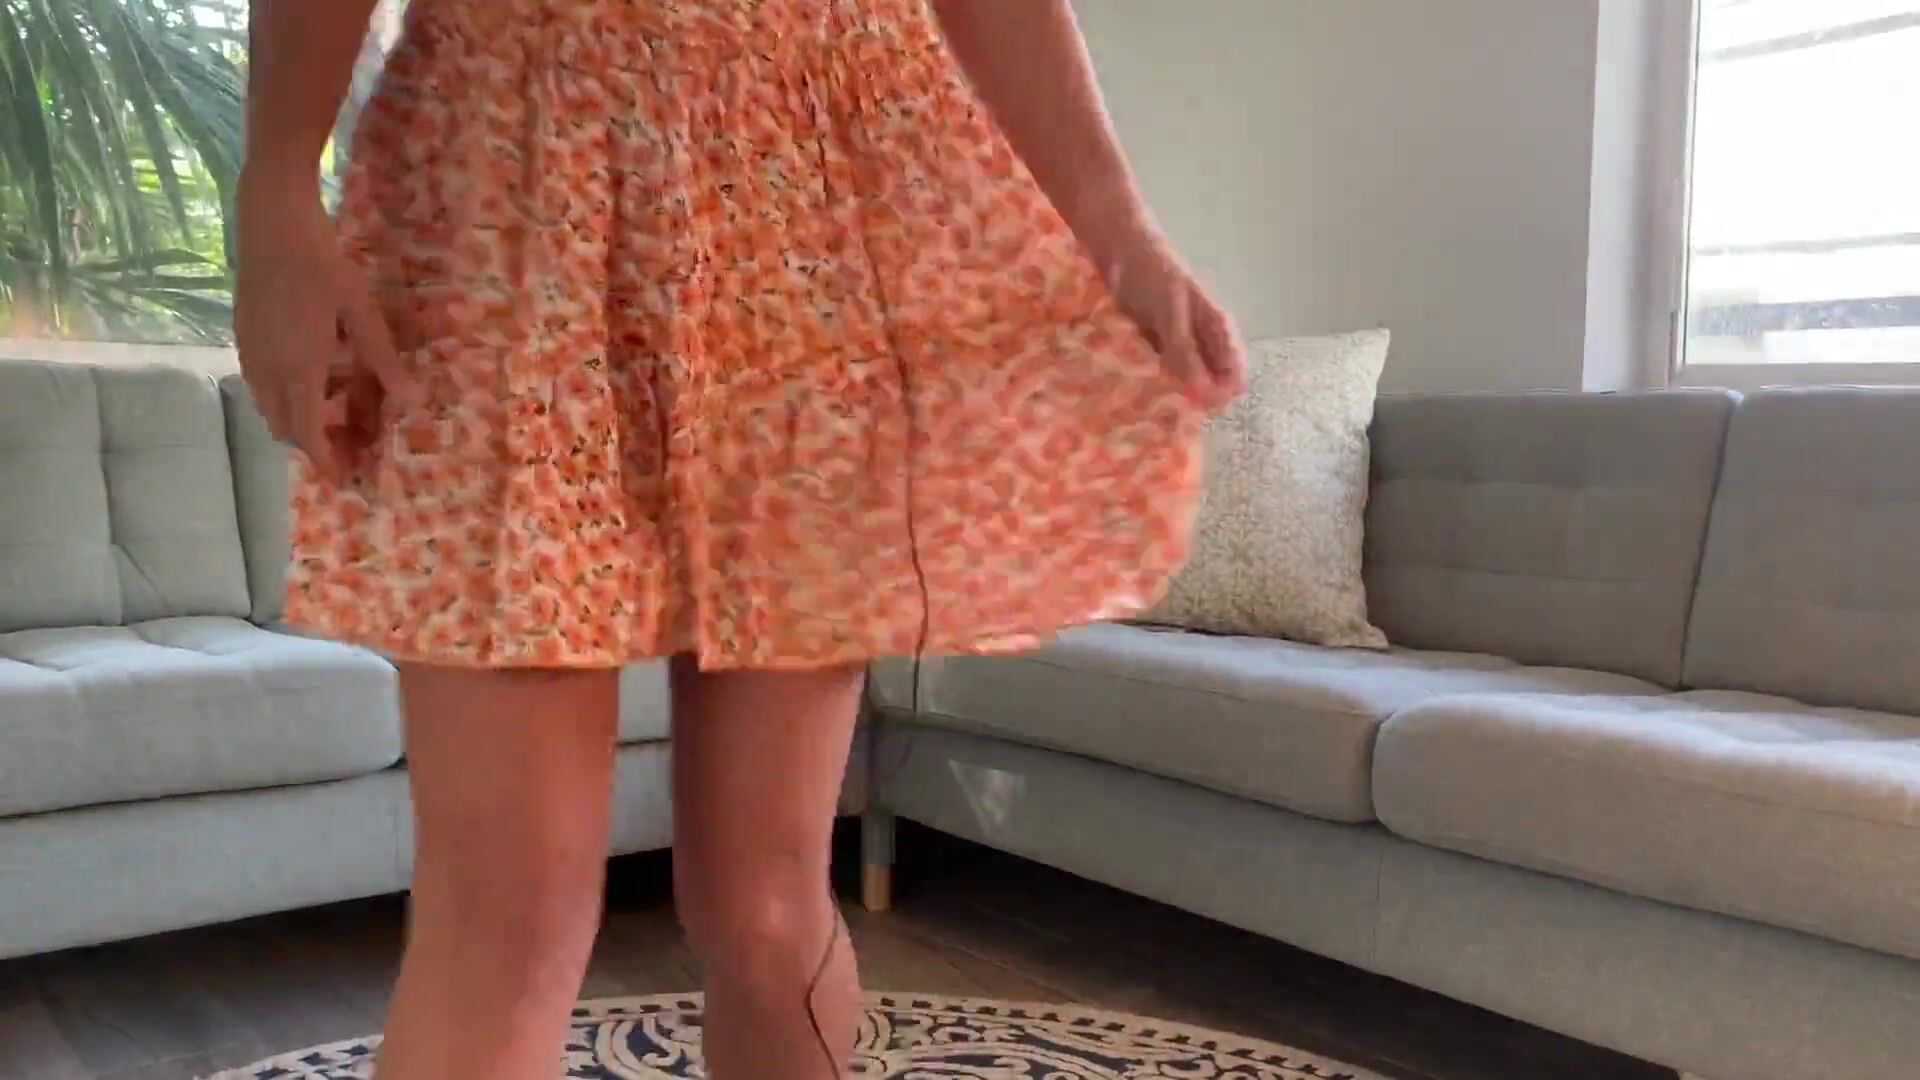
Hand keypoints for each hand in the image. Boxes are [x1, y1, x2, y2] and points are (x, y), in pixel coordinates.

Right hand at [234, 175, 411, 482]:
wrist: (271, 223)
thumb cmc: (322, 263)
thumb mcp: (361, 311)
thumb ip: (381, 357)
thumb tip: (410, 399)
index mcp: (299, 369)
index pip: (307, 433)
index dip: (324, 460)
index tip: (344, 478)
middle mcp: (268, 369)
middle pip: (285, 427)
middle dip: (312, 444)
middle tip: (347, 444)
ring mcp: (249, 353)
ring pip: (269, 406)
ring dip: (296, 418)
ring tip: (332, 410)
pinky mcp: (242, 336)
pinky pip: (260, 383)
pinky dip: (282, 394)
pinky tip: (309, 375)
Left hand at [1094, 224, 1245, 412]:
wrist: (1119, 245)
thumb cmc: (1151, 273)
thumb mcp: (1171, 314)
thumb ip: (1185, 352)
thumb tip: (1205, 394)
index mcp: (1217, 327)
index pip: (1234, 372)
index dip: (1222, 395)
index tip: (1201, 412)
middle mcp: (1202, 336)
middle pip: (1211, 378)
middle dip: (1197, 399)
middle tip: (1174, 420)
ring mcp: (1177, 339)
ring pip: (1185, 376)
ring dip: (1174, 392)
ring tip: (1155, 414)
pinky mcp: (1152, 340)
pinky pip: (1159, 367)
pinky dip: (1152, 379)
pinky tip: (1137, 395)